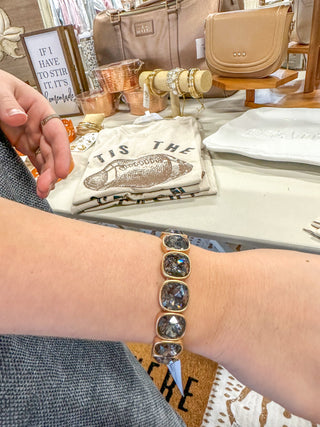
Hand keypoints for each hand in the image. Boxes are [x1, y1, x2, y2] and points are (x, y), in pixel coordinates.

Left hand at [0, 71, 71, 197]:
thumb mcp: (0, 88)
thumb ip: (7, 103)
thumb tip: (20, 118)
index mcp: (40, 108)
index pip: (57, 132)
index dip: (62, 152)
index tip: (61, 170)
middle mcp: (40, 124)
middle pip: (53, 150)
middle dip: (53, 170)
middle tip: (46, 186)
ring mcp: (32, 136)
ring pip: (46, 158)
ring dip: (48, 175)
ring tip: (43, 191)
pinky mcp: (23, 144)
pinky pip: (36, 160)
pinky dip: (40, 173)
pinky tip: (41, 185)